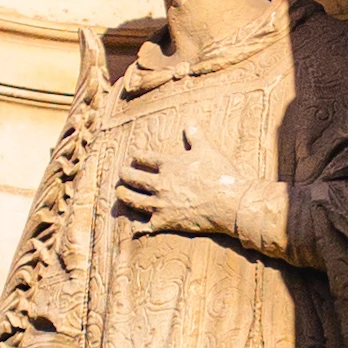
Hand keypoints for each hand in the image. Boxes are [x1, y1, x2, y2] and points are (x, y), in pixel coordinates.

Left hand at [117, 122, 243, 237]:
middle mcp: (160, 183)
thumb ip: (195, 135)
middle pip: (135, 178)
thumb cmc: (218, 174)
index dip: (137, 156)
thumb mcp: (207, 150)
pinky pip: (146, 225)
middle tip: (121, 173)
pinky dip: (138, 226)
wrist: (228, 202)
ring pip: (134, 200)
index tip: (133, 156)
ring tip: (119, 193)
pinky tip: (133, 227)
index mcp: (168, 165)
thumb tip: (190, 120)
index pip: (146, 158)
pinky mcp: (165, 222)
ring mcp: (160, 204)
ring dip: (125, 195)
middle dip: (125, 174)